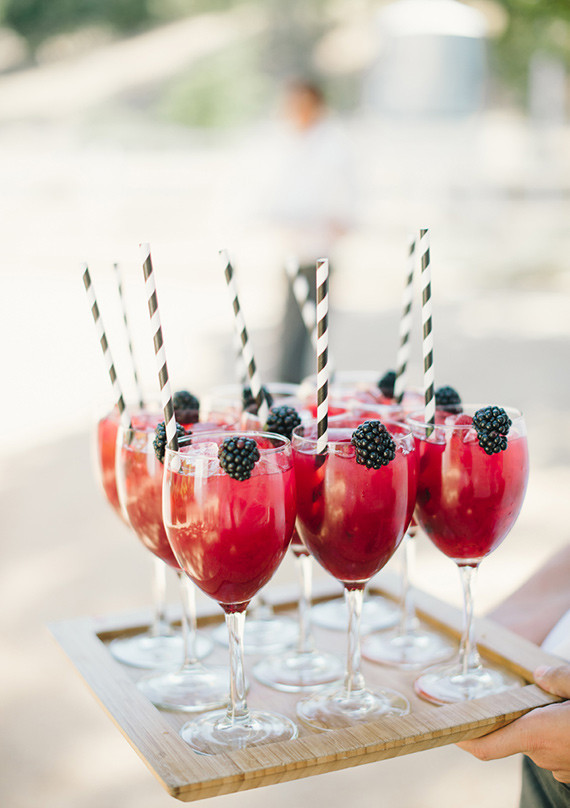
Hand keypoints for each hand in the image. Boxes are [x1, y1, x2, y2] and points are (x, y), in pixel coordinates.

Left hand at [457, 665, 569, 782]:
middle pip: (514, 733)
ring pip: (538, 741)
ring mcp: (559, 768)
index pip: (486, 746)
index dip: (465, 740)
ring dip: (541, 725)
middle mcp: (543, 755)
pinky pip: (554, 749)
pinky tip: (568, 721)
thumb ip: (557, 679)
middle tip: (530, 694)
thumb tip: (539, 674)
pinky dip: (556, 735)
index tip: (450, 729)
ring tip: (559, 705)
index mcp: (536, 733)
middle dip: (517, 715)